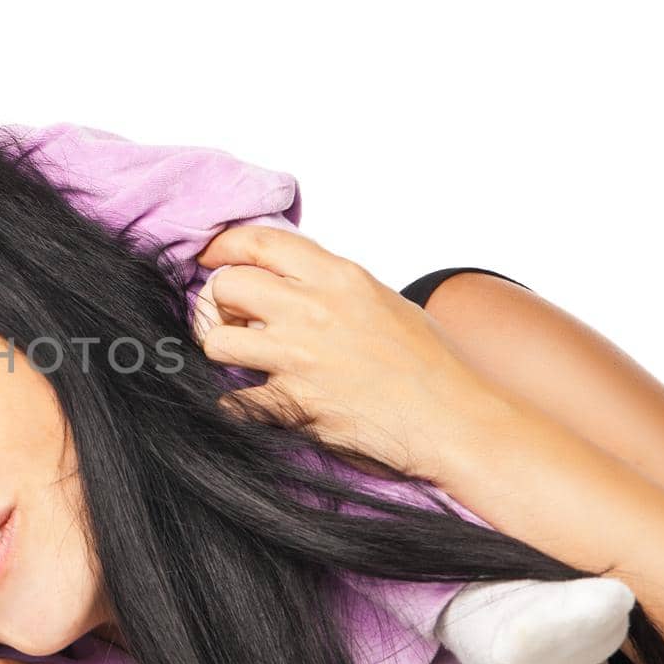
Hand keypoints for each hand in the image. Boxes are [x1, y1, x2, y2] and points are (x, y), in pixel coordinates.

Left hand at [192, 225, 495, 480]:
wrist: (452, 420)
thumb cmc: (429, 363)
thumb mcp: (383, 299)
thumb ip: (333, 286)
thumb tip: (289, 280)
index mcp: (338, 277)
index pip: (259, 243)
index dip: (223, 248)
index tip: (211, 259)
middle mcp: (312, 310)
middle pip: (225, 287)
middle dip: (217, 302)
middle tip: (230, 319)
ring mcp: (299, 358)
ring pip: (216, 340)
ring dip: (221, 350)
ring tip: (241, 360)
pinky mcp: (293, 404)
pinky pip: (233, 400)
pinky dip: (235, 404)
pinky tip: (251, 403)